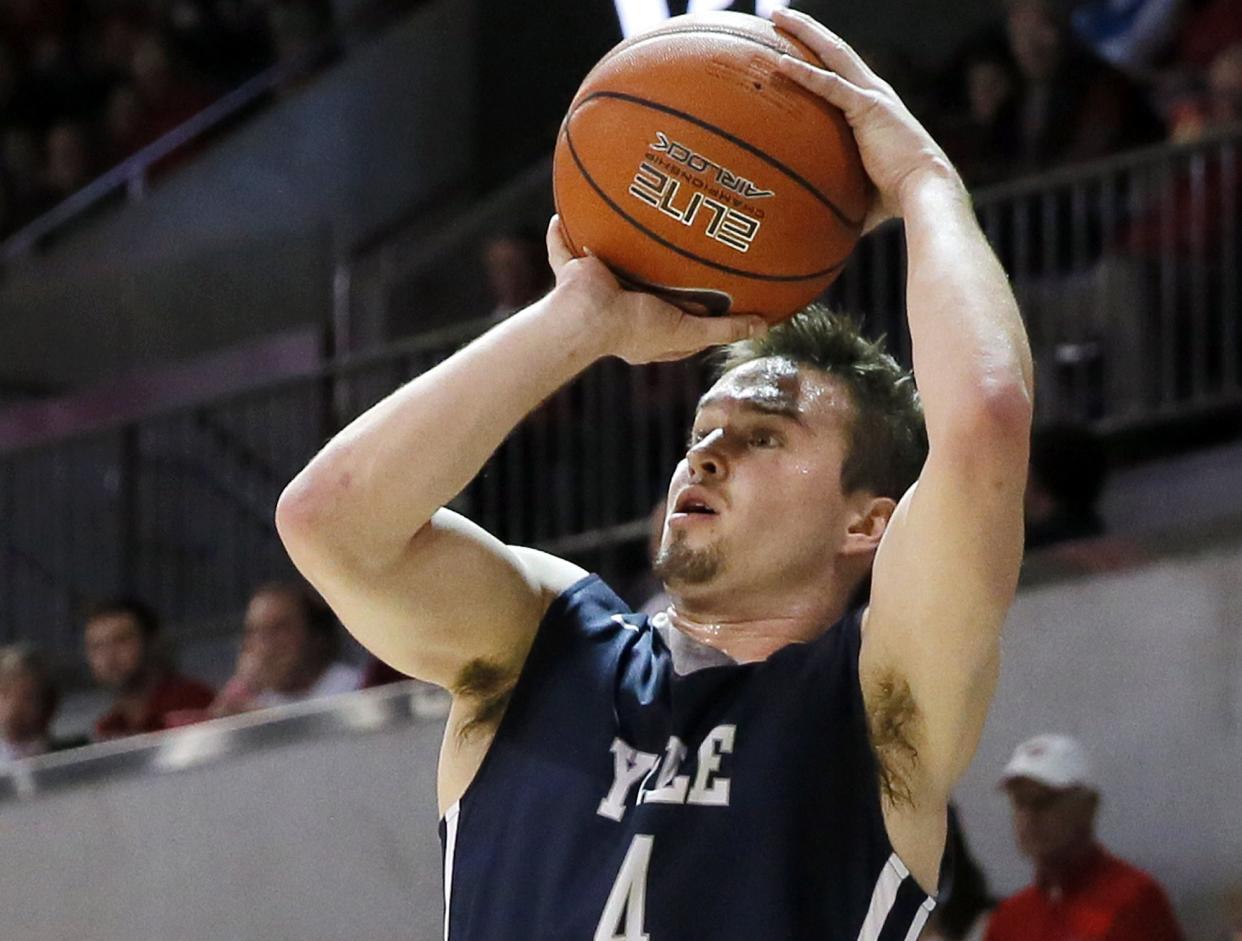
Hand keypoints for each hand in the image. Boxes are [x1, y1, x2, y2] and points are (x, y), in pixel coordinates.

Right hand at [544, 215, 766, 364]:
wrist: (587, 318)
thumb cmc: (634, 328)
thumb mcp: (688, 330)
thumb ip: (724, 328)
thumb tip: (765, 326)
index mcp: (644, 328)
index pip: (674, 317)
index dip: (692, 307)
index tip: (714, 291)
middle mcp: (621, 307)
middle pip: (644, 285)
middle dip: (657, 270)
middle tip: (678, 245)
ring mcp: (597, 289)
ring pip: (609, 261)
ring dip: (616, 243)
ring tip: (634, 216)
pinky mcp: (575, 272)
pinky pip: (563, 248)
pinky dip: (559, 234)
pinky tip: (563, 213)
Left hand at [771, 9, 963, 229]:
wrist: (925, 192)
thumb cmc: (899, 198)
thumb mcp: (864, 190)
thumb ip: (844, 194)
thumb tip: (823, 222)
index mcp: (874, 107)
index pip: (841, 72)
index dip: (819, 55)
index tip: (794, 44)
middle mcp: (874, 93)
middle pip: (834, 50)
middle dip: (807, 29)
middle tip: (779, 15)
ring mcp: (872, 96)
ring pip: (832, 54)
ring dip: (804, 33)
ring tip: (776, 16)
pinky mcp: (868, 108)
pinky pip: (829, 86)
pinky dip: (804, 73)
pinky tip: (779, 63)